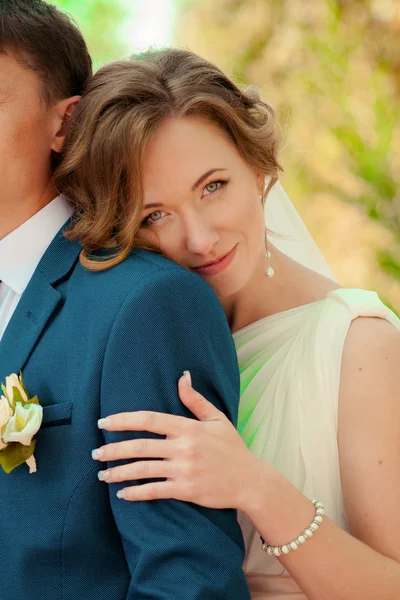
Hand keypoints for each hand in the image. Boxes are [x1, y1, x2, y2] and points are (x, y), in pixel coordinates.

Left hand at [92, 373, 260, 509]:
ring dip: (119, 472)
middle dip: (113, 449)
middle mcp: (183, 447)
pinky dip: (136, 493)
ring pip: (143, 470)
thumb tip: (182, 376)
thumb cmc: (233, 448)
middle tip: (95, 453)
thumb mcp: (217, 419)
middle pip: (140, 446)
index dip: (123, 420)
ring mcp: (184, 470)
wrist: (251, 481)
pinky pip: (155, 491)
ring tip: (102, 475)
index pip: (149, 419)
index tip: (103, 423)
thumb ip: (195, 400)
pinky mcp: (186, 490)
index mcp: (188, 427)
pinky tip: (122, 494)